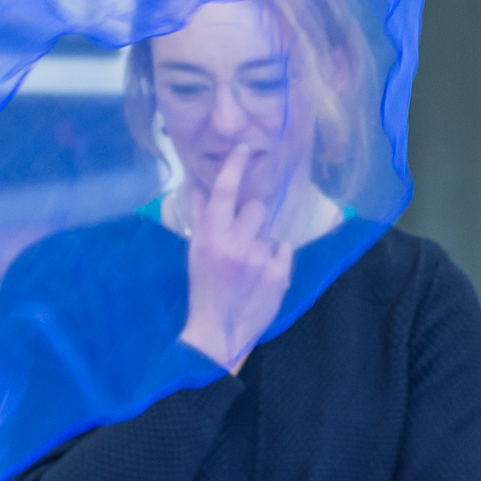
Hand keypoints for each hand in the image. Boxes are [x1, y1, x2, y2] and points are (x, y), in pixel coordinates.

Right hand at [177, 145, 295, 372]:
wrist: (219, 331)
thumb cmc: (205, 288)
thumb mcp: (196, 253)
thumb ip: (201, 219)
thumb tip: (201, 187)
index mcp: (210, 238)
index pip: (223, 194)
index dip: (234, 168)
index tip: (244, 149)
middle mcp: (234, 246)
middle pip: (255, 208)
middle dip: (251, 218)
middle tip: (242, 239)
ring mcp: (259, 261)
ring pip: (269, 232)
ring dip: (261, 243)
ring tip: (250, 264)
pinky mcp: (278, 275)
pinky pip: (284, 249)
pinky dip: (276, 259)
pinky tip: (262, 275)